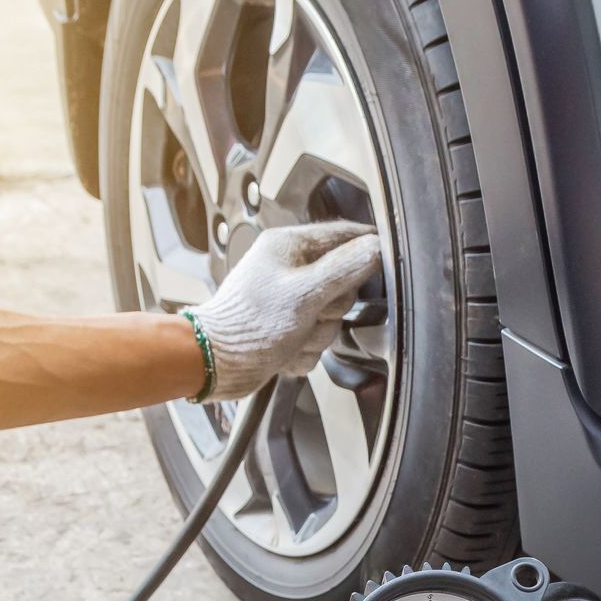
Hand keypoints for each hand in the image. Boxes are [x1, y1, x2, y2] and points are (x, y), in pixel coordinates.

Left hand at [189, 222, 382, 400]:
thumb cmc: (250, 325)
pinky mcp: (285, 328)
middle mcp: (289, 269)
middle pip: (343, 284)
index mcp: (289, 247)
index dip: (366, 249)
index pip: (344, 236)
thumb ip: (343, 270)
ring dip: (316, 335)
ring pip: (330, 318)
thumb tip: (375, 249)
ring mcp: (288, 301)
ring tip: (293, 337)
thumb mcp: (304, 294)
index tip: (384, 262)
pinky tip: (285, 351)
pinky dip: (304, 351)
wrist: (216, 364)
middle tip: (313, 314)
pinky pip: (315, 340)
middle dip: (331, 308)